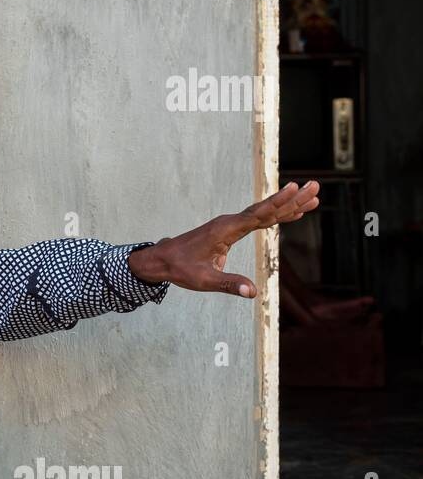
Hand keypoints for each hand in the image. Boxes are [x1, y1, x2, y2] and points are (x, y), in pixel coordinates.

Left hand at [127, 180, 319, 298]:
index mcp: (225, 230)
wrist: (162, 260)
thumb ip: (229, 284)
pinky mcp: (230, 230)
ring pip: (265, 212)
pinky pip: (258, 220)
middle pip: (266, 208)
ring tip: (313, 197)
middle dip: (292, 199)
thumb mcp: (204, 280)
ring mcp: (230, 225)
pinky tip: (293, 213)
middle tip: (315, 187)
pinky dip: (276, 216)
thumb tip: (253, 292)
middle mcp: (230, 223)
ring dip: (289, 205)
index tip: (295, 188)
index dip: (278, 203)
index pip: (257, 214)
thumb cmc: (181, 268)